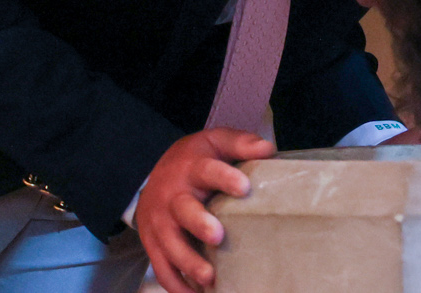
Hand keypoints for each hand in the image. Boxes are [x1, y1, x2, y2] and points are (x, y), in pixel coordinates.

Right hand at [132, 127, 274, 292]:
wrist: (152, 173)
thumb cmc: (195, 160)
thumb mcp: (215, 141)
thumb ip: (240, 144)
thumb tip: (267, 149)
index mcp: (192, 168)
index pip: (208, 170)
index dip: (225, 178)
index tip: (244, 187)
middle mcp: (172, 196)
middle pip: (183, 210)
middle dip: (199, 224)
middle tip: (218, 236)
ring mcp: (159, 222)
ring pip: (169, 245)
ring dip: (188, 262)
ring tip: (209, 278)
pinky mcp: (152, 244)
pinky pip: (161, 268)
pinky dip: (175, 286)